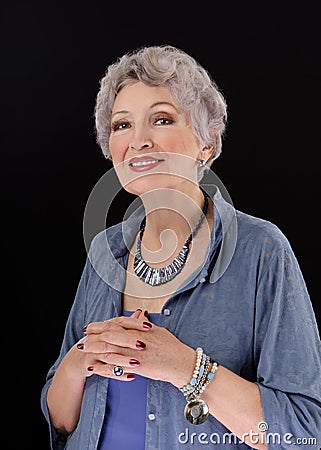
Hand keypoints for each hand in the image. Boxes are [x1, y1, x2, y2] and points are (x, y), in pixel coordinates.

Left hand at [78, 309, 194, 387]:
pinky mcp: (138, 366)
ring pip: (110, 348)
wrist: (184, 364)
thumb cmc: (174, 349)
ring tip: (83, 348)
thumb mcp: (160, 332)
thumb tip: (140, 317)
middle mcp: (137, 338)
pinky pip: (117, 365)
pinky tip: (94, 366)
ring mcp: (137, 352)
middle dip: (94, 334)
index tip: (93, 325)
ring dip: (94, 348)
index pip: (118, 323)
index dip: (103, 324)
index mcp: (142, 328)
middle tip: (83, 335)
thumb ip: (147, 325)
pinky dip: (103, 365)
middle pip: (110, 333)